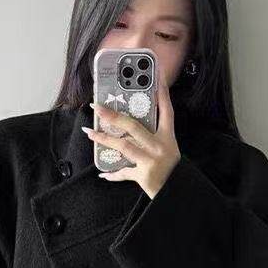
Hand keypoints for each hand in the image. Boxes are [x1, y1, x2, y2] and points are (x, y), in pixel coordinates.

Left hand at [83, 83, 179, 198]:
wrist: (177, 193)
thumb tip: (128, 124)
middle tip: (98, 107)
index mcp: (167, 137)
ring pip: (123, 146)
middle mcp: (159, 147)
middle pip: (134, 126)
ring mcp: (151, 161)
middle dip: (114, 116)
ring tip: (90, 132)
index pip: (166, 110)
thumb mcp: (168, 148)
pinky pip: (124, 172)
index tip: (156, 74)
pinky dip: (113, 174)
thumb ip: (152, 136)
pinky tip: (102, 173)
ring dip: (104, 139)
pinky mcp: (143, 176)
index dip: (161, 91)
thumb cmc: (171, 169)